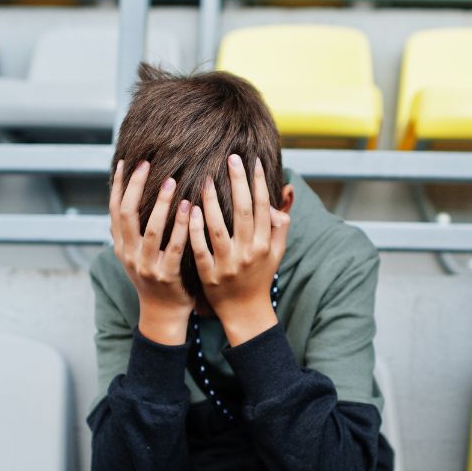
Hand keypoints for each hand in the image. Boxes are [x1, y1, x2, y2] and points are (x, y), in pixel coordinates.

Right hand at [109, 159, 194, 344]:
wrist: (162, 313)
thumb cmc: (154, 276)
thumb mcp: (135, 254)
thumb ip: (131, 230)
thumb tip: (127, 196)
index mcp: (120, 246)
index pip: (114, 209)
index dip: (118, 185)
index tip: (125, 162)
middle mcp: (129, 254)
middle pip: (127, 214)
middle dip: (135, 187)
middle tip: (147, 164)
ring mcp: (147, 266)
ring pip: (151, 230)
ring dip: (160, 204)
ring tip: (171, 181)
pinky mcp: (166, 275)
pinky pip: (174, 247)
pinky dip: (181, 226)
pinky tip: (189, 208)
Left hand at [189, 153, 288, 346]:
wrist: (245, 311)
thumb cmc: (259, 276)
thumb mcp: (276, 252)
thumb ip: (280, 225)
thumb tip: (281, 196)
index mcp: (264, 245)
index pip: (263, 208)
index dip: (259, 183)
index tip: (253, 161)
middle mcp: (248, 253)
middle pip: (243, 212)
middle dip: (238, 183)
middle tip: (231, 158)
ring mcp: (228, 264)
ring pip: (219, 227)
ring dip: (212, 201)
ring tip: (206, 179)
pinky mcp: (209, 274)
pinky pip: (200, 248)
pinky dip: (195, 229)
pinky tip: (190, 209)